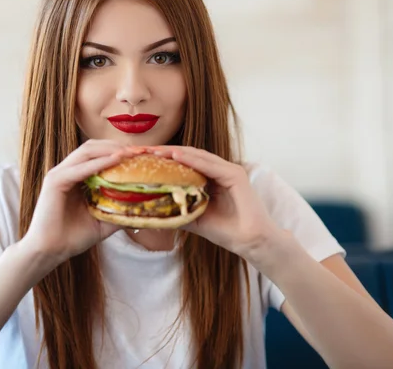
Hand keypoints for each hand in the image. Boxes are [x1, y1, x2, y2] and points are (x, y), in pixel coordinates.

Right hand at [22, 140, 141, 264]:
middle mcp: (68, 171)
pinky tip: (116, 160)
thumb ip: (121, 211)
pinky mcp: (55, 181)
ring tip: (131, 153)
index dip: (121, 150)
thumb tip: (145, 209)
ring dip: (111, 150)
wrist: (50, 252)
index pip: (100, 154)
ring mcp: (60, 174)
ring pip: (87, 151)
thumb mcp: (104, 221)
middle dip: (118, 146)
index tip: (142, 154)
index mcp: (78, 176)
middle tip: (140, 150)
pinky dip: (99, 163)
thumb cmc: (74, 237)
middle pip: (94, 147)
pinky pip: (80, 168)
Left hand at [146, 146, 279, 256]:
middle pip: (188, 156)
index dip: (163, 160)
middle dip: (164, 152)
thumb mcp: (195, 219)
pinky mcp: (235, 175)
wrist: (251, 242)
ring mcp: (229, 170)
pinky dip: (191, 160)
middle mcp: (220, 170)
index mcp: (212, 178)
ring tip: (153, 151)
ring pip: (197, 156)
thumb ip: (178, 211)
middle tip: (140, 150)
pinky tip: (174, 156)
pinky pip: (209, 165)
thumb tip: (153, 212)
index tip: (140, 159)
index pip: (184, 163)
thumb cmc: (227, 232)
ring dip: (174, 152)